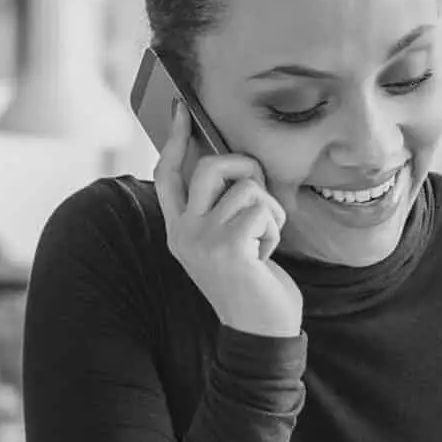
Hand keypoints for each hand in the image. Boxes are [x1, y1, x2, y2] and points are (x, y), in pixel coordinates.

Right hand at [155, 103, 302, 338]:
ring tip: (263, 242)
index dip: (174, 138)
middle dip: (246, 169)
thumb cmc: (251, 283)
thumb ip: (220, 208)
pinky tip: (266, 256)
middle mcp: (183, 232)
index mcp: (179, 229)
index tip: (181, 109)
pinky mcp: (227, 246)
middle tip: (260, 198)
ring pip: (247, 186)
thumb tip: (231, 162)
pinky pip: (262, 208)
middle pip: (211, 165)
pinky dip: (275, 228)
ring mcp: (202, 239)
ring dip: (269, 211)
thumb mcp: (226, 242)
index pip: (167, 174)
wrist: (260, 331)